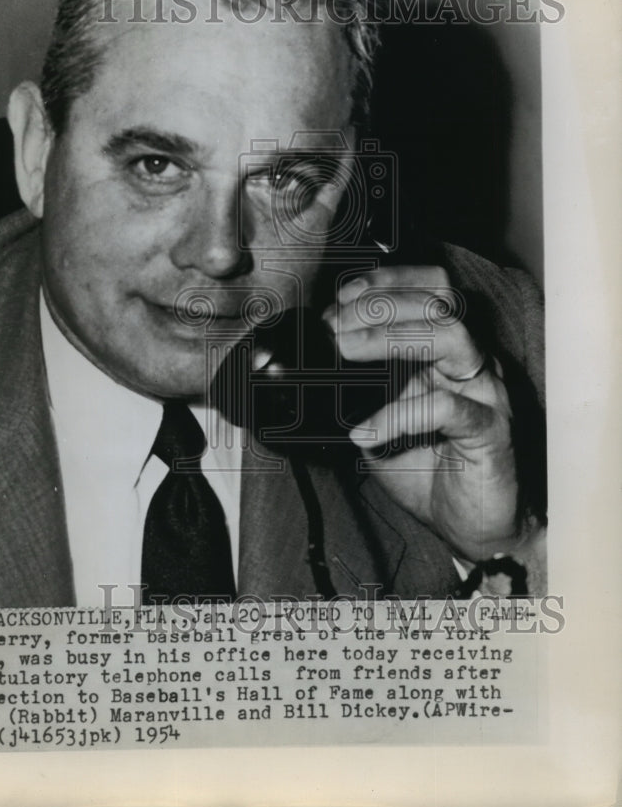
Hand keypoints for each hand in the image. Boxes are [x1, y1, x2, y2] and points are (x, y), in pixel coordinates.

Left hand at [324, 265, 523, 563]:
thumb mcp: (378, 418)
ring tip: (348, 351)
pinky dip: (400, 414)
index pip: (430, 288)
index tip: (342, 297)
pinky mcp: (491, 430)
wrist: (470, 525)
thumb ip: (357, 388)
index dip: (388, 281)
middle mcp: (470, 362)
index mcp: (445, 351)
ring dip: (392, 336)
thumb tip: (314, 361)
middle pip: (439, 301)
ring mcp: (485, 392)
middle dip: (381, 302)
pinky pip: (448, 408)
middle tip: (337, 326)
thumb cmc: (428, 467)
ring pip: (451, 335)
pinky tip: (366, 432)